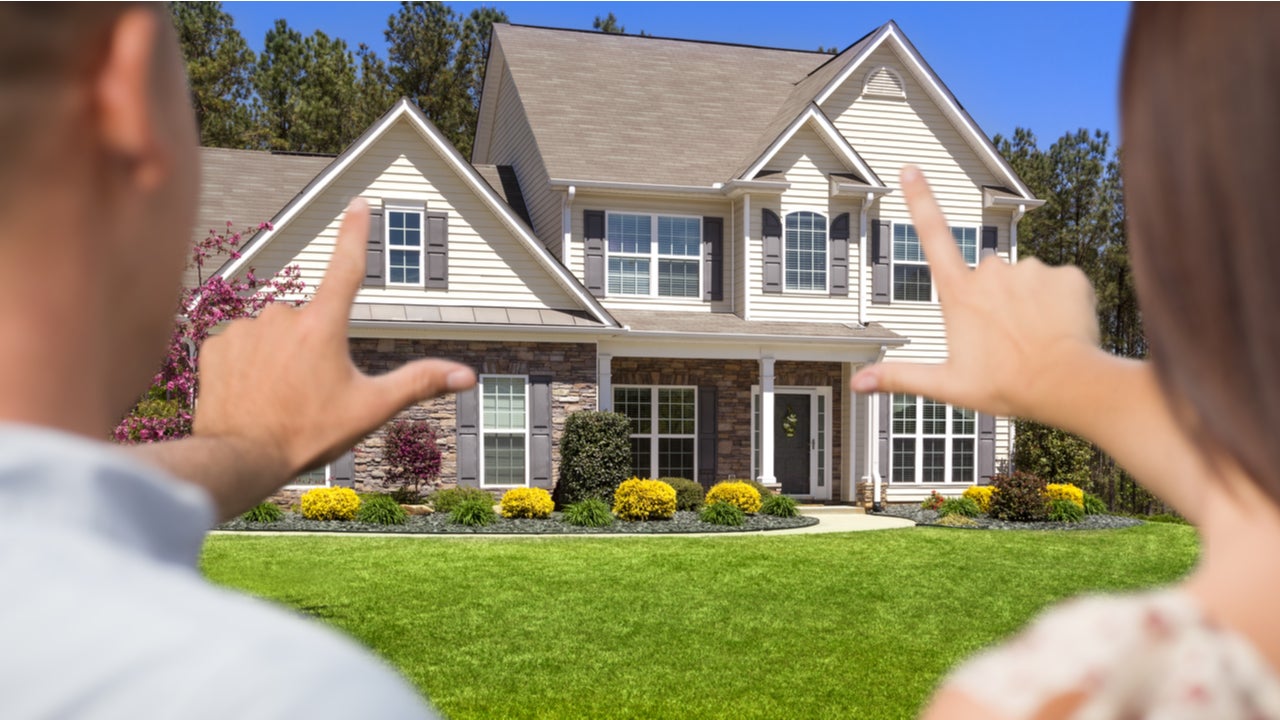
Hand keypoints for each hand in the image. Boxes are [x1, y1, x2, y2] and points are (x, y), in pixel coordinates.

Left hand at [192, 198, 475, 483]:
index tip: (357, 203)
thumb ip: (419, 383)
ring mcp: (245, 327)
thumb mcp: (370, 409)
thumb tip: (468, 376)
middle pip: (309, 320)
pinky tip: (250, 393)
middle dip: (313, 348)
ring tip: (278, 398)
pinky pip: (241, 345)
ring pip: (274, 333)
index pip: (346, 267)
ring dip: (279, 356)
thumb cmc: (307, 434)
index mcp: (323, 325)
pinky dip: (248, 364)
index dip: (354, 233)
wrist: (238, 458)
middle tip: (309, 393)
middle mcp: (283, 315)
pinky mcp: (215, 343)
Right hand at [851, 166, 1101, 420]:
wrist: (1068, 386)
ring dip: (1029, 301)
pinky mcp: (1066, 275)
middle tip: (1005, 337)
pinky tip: (1061, 329)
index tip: (909, 169)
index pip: (933, 237)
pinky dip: (1062, 303)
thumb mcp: (948, 385)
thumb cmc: (1006, 387)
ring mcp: (1031, 271)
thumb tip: (858, 384)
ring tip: (1035, 338)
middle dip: (995, 297)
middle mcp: (992, 273)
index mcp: (960, 294)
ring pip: (1026, 280)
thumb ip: (900, 377)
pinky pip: (1060, 284)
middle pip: (989, 274)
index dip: (920, 200)